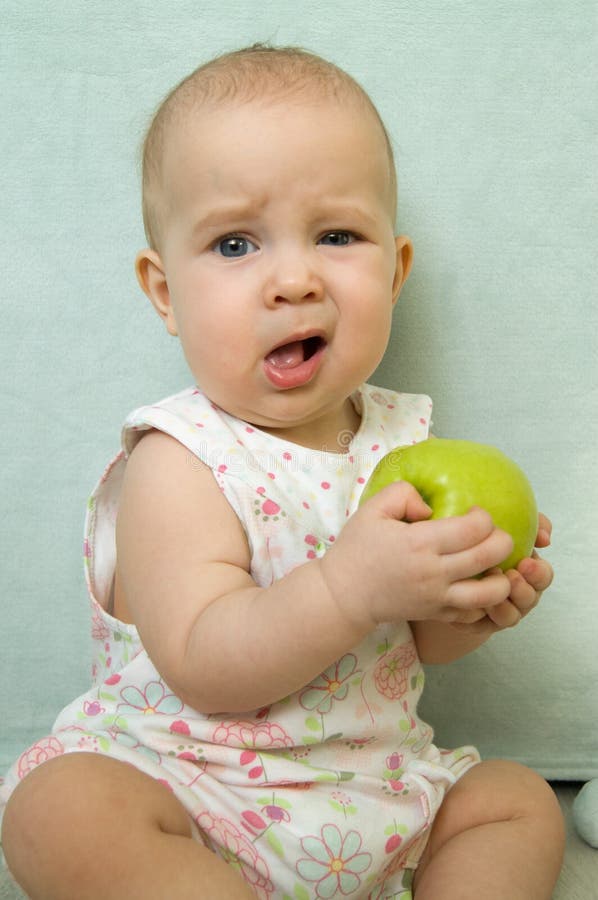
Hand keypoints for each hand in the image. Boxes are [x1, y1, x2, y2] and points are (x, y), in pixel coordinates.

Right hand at [320, 482, 515, 628]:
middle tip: (494, 533)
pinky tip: (479, 585)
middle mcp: (433, 572)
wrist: (344, 594)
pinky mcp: (437, 614)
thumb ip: (403, 493)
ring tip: (494, 564)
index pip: (473, 529)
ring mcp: (437, 597)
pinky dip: (486, 601)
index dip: (484, 517)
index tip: (474, 512)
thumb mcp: (372, 509)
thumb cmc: (357, 548)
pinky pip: (475, 612)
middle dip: (503, 540)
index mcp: (419, 542)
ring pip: (490, 593)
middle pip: (490, 556)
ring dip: (502, 576)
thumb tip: (431, 506)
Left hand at [452, 513, 552, 633]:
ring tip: (490, 591)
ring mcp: (501, 611)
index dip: (538, 572)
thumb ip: (530, 524)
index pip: (543, 576)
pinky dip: (481, 617)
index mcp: (526, 571)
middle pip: (530, 598)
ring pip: (510, 616)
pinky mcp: (479, 623)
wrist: (447, 568)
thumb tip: (545, 536)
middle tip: (510, 577)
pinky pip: (483, 626)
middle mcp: (518, 594)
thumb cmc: (478, 542)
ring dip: (504, 605)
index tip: (525, 562)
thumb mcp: (500, 527)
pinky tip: (472, 604)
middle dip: (523, 590)